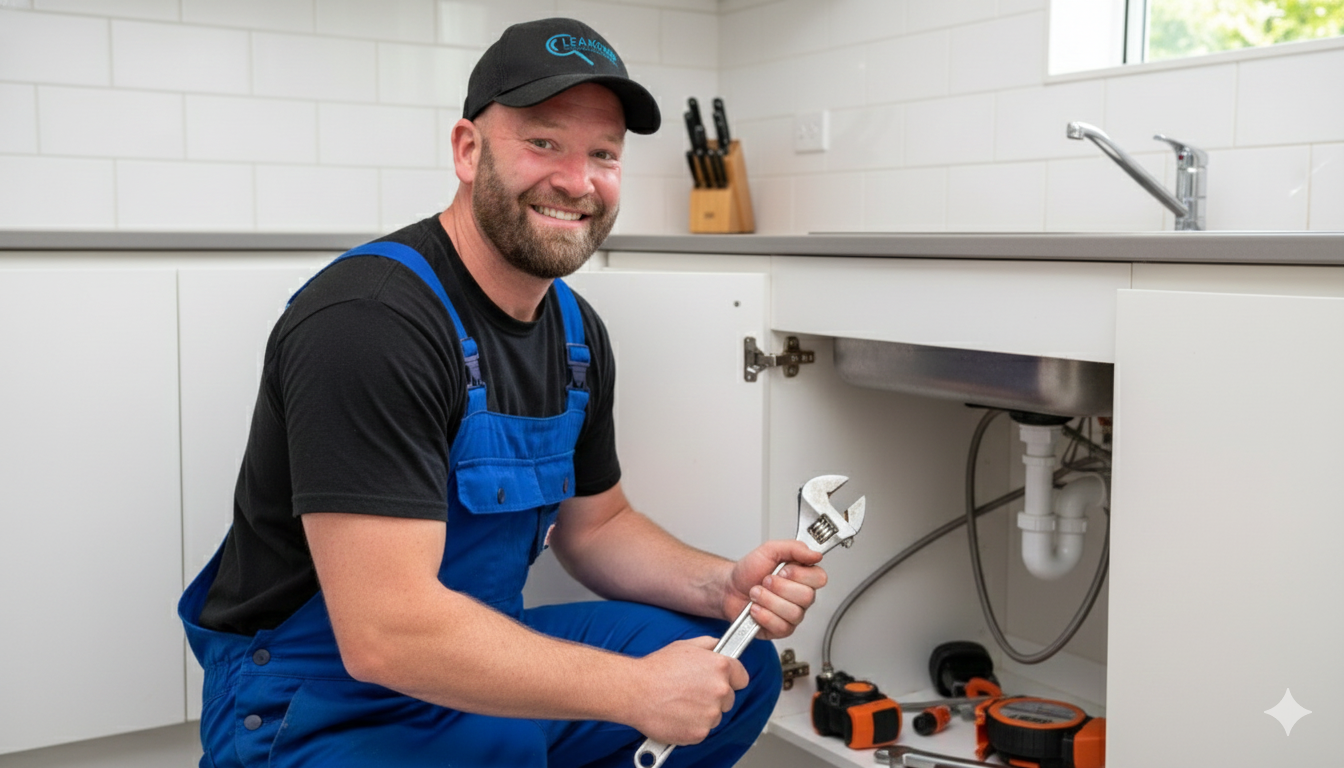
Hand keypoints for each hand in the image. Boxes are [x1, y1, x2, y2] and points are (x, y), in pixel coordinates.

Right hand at [630, 637, 748, 744]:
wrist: (634, 691)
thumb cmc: (656, 669)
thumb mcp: (685, 645)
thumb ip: (709, 645)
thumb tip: (720, 647)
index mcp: (720, 667)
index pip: (742, 678)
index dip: (730, 679)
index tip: (720, 681)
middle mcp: (720, 690)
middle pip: (729, 699)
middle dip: (714, 696)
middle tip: (691, 692)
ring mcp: (711, 713)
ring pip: (715, 716)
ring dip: (703, 712)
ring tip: (680, 703)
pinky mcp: (700, 732)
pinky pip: (702, 730)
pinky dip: (691, 726)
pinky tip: (676, 714)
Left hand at [723, 540, 827, 640]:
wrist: (730, 588)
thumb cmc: (749, 571)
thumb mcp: (770, 550)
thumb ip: (795, 548)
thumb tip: (816, 554)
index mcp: (803, 576)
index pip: (819, 578)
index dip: (799, 575)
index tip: (783, 570)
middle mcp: (801, 597)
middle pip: (806, 596)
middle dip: (779, 587)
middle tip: (765, 581)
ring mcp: (792, 614)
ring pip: (793, 612)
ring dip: (768, 600)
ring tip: (756, 594)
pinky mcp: (781, 629)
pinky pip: (781, 626)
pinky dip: (763, 615)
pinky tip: (755, 608)